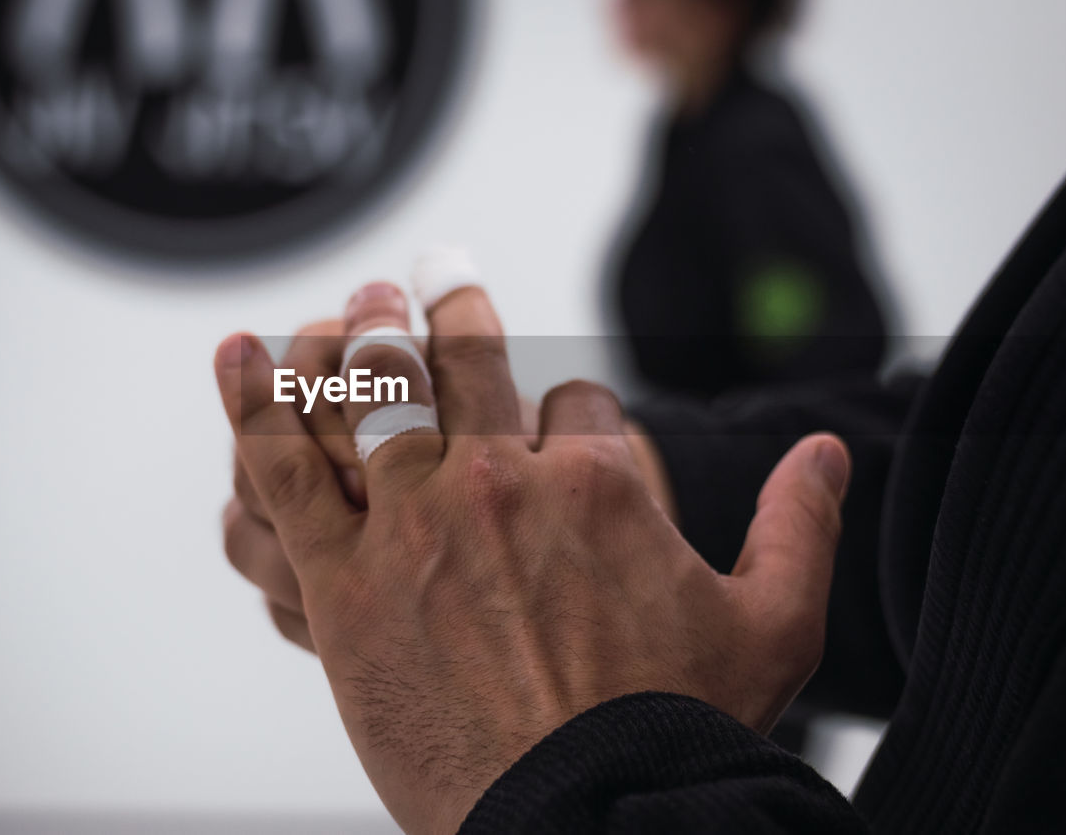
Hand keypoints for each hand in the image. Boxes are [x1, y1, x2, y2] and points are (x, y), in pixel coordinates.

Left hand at [215, 282, 850, 834]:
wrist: (588, 823)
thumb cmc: (675, 733)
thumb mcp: (772, 627)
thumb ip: (800, 525)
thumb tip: (826, 450)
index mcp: (602, 483)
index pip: (575, 399)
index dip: (569, 414)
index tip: (559, 436)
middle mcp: (505, 482)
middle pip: (465, 361)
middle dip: (446, 312)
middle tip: (425, 284)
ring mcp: (418, 525)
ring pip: (372, 393)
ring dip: (357, 339)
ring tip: (345, 310)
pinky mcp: (346, 582)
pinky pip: (283, 467)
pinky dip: (254, 402)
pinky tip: (239, 352)